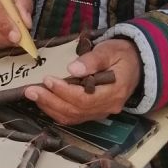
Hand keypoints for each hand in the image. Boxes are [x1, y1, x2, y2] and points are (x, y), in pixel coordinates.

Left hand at [24, 38, 142, 126]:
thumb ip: (93, 60)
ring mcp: (101, 112)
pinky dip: (56, 111)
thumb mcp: (110, 50)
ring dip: (50, 107)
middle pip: (75, 110)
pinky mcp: (94, 112)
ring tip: (32, 94)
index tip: (48, 79)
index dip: (64, 91)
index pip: (85, 98)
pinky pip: (73, 117)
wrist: (136, 64)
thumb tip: (73, 69)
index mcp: (114, 92)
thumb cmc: (122, 55)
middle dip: (50, 100)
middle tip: (31, 90)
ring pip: (72, 117)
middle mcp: (107, 107)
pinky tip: (44, 101)